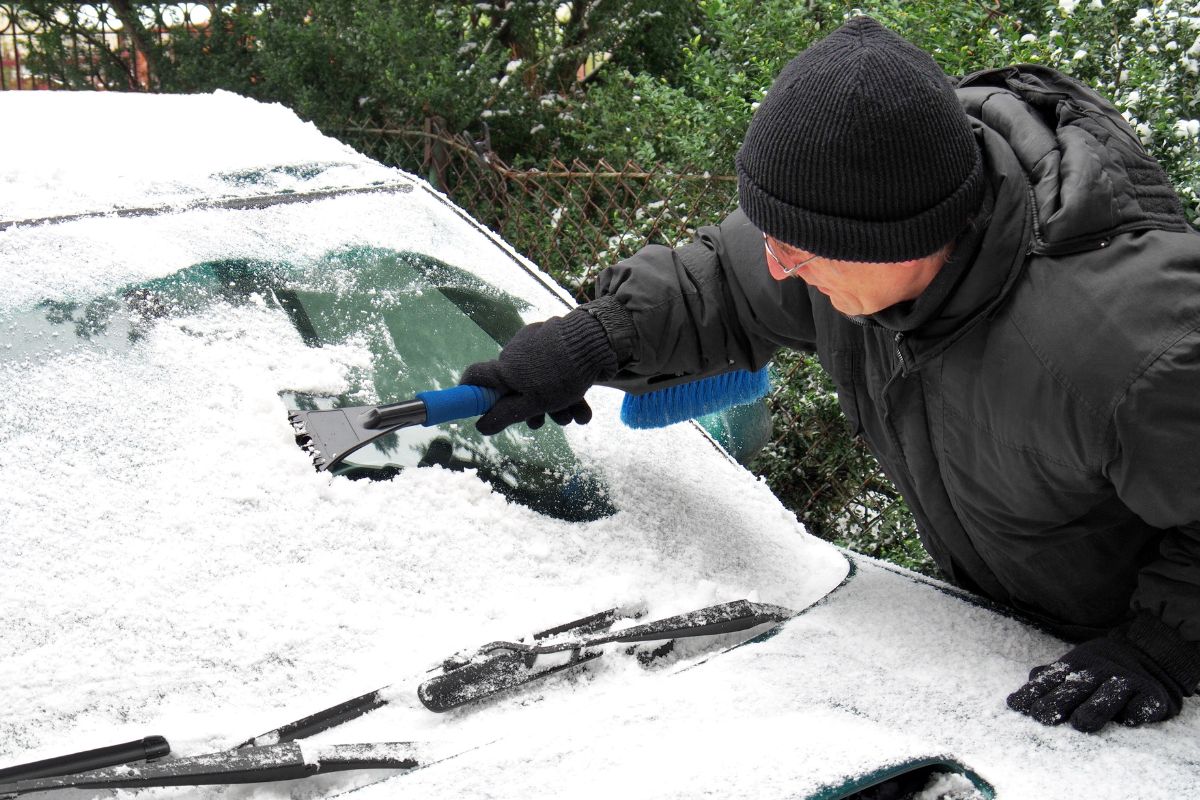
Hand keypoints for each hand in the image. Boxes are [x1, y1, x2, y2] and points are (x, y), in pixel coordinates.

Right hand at [460, 308, 617, 434]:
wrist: (595, 341)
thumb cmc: (559, 375)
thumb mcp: (532, 403)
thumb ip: (505, 415)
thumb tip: (479, 427)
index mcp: (505, 367)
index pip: (476, 376)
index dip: (471, 392)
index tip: (476, 408)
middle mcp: (515, 353)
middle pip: (517, 387)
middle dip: (536, 409)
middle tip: (552, 420)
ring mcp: (537, 345)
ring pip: (542, 381)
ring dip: (559, 404)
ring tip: (576, 415)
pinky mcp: (556, 341)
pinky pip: (556, 369)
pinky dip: (569, 388)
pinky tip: (584, 406)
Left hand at [1007, 613, 1199, 732]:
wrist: (1149, 657)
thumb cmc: (1100, 671)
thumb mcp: (1073, 668)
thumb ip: (1049, 679)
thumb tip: (1023, 688)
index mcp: (1075, 665)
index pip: (1050, 680)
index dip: (1033, 693)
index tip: (1016, 706)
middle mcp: (1098, 671)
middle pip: (1075, 687)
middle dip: (1056, 701)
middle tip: (1041, 717)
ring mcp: (1125, 681)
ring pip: (1108, 694)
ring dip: (1095, 708)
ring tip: (1081, 724)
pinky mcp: (1151, 695)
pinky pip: (1141, 705)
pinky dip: (1135, 712)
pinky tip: (1127, 721)